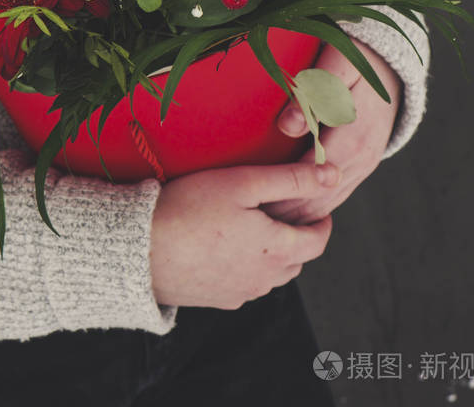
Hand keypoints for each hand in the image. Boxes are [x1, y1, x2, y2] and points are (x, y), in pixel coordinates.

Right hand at [150, 161, 338, 308]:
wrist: (141, 250)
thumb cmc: (191, 209)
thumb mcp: (244, 182)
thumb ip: (292, 178)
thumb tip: (332, 174)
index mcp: (277, 250)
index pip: (318, 242)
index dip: (322, 223)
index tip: (319, 209)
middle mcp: (264, 279)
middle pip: (296, 260)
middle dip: (298, 237)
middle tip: (287, 212)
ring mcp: (239, 293)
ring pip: (271, 274)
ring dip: (274, 254)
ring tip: (259, 227)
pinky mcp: (216, 300)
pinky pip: (245, 284)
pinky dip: (248, 267)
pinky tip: (229, 246)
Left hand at [264, 40, 401, 224]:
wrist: (391, 66)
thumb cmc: (357, 58)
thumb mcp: (337, 63)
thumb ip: (312, 91)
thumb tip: (287, 127)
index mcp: (353, 136)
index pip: (309, 173)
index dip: (280, 187)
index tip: (249, 199)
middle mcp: (362, 158)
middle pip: (318, 197)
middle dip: (284, 211)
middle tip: (245, 222)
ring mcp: (365, 165)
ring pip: (328, 203)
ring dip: (296, 217)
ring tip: (259, 226)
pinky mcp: (362, 167)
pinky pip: (336, 196)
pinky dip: (312, 210)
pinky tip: (287, 218)